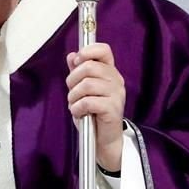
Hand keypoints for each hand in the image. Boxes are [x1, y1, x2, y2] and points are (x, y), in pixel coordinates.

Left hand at [66, 43, 125, 171]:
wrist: (103, 138)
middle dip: (72, 80)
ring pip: (86, 84)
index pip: (103, 50)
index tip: (77, 61)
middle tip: (72, 93)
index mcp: (109, 72)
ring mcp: (116, 94)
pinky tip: (80, 113)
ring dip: (74, 97)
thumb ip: (78, 72)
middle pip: (88, 66)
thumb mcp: (82, 90)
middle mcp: (116, 80)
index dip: (87, 51)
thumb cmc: (92, 112)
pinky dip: (78, 108)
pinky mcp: (113, 109)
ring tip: (76, 105)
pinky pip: (88, 102)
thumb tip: (72, 55)